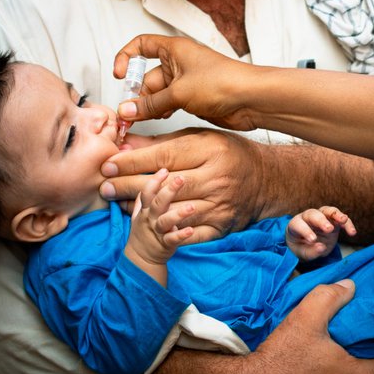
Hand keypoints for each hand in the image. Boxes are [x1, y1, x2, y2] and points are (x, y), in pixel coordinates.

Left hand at [102, 129, 268, 236]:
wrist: (267, 180)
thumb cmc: (230, 155)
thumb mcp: (198, 139)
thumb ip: (161, 143)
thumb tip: (125, 144)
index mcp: (211, 150)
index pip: (164, 156)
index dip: (133, 162)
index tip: (109, 165)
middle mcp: (217, 178)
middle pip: (165, 184)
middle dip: (129, 185)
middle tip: (106, 186)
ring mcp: (220, 205)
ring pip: (173, 211)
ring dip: (143, 209)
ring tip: (120, 204)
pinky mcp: (221, 227)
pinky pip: (189, 233)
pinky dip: (167, 231)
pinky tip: (148, 225)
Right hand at [113, 34, 261, 129]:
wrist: (251, 99)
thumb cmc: (223, 82)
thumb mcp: (179, 93)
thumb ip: (150, 103)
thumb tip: (127, 109)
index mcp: (174, 49)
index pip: (142, 45)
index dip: (126, 57)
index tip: (119, 74)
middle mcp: (178, 63)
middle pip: (146, 76)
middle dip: (137, 94)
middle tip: (130, 112)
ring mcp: (185, 82)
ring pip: (157, 93)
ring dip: (148, 106)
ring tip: (143, 118)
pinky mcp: (192, 98)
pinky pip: (168, 104)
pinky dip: (161, 111)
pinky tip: (160, 118)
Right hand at [125, 170, 214, 272]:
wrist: (140, 257)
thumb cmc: (145, 228)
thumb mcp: (140, 210)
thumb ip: (144, 194)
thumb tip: (146, 172)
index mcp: (146, 208)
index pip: (147, 191)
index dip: (155, 180)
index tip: (165, 169)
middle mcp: (150, 218)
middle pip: (158, 202)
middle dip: (169, 190)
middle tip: (181, 179)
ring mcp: (157, 231)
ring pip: (166, 221)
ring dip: (178, 214)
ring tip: (191, 207)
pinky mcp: (165, 244)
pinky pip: (173, 240)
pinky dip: (181, 235)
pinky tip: (191, 230)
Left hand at [286, 206, 356, 261]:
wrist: (308, 246)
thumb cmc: (302, 248)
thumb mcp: (303, 253)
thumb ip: (311, 251)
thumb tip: (321, 247)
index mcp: (296, 224)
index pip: (299, 224)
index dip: (305, 231)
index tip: (313, 239)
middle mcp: (308, 217)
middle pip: (313, 214)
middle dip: (321, 220)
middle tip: (328, 229)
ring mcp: (322, 217)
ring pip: (328, 211)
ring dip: (336, 214)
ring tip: (344, 220)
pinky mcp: (333, 221)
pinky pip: (341, 219)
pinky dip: (347, 224)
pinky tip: (352, 232)